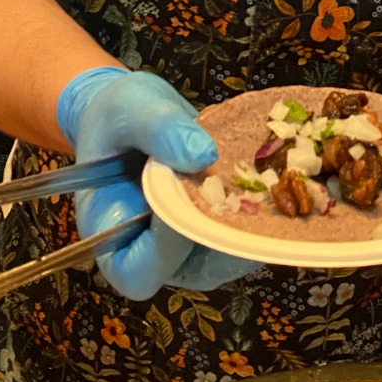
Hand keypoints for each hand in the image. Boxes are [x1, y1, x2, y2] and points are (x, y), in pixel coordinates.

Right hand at [58, 67, 257, 300]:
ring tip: (268, 188)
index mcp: (110, 232)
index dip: (166, 250)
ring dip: (250, 229)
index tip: (190, 196)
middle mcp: (149, 249)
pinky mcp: (213, 226)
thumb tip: (204, 155)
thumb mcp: (129, 109)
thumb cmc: (116, 114)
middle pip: (193, 273)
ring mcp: (186, 242)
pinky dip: (259, 213)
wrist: (134, 111)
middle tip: (251, 197)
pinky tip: (271, 181)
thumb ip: (160, 129)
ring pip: (226, 258)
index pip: (137, 272)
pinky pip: (240, 234)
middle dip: (226, 239)